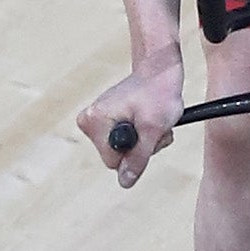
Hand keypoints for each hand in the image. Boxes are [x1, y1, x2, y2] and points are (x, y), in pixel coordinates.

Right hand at [76, 46, 184, 188]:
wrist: (160, 68)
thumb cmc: (159, 92)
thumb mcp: (154, 128)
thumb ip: (139, 157)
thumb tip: (125, 182)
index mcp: (95, 122)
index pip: (113, 161)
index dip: (136, 153)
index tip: (150, 134)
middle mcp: (89, 121)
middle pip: (116, 155)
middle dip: (141, 146)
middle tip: (156, 126)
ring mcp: (96, 119)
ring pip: (122, 148)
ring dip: (144, 139)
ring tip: (154, 118)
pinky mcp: (106, 118)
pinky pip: (123, 137)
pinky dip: (141, 132)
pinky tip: (148, 117)